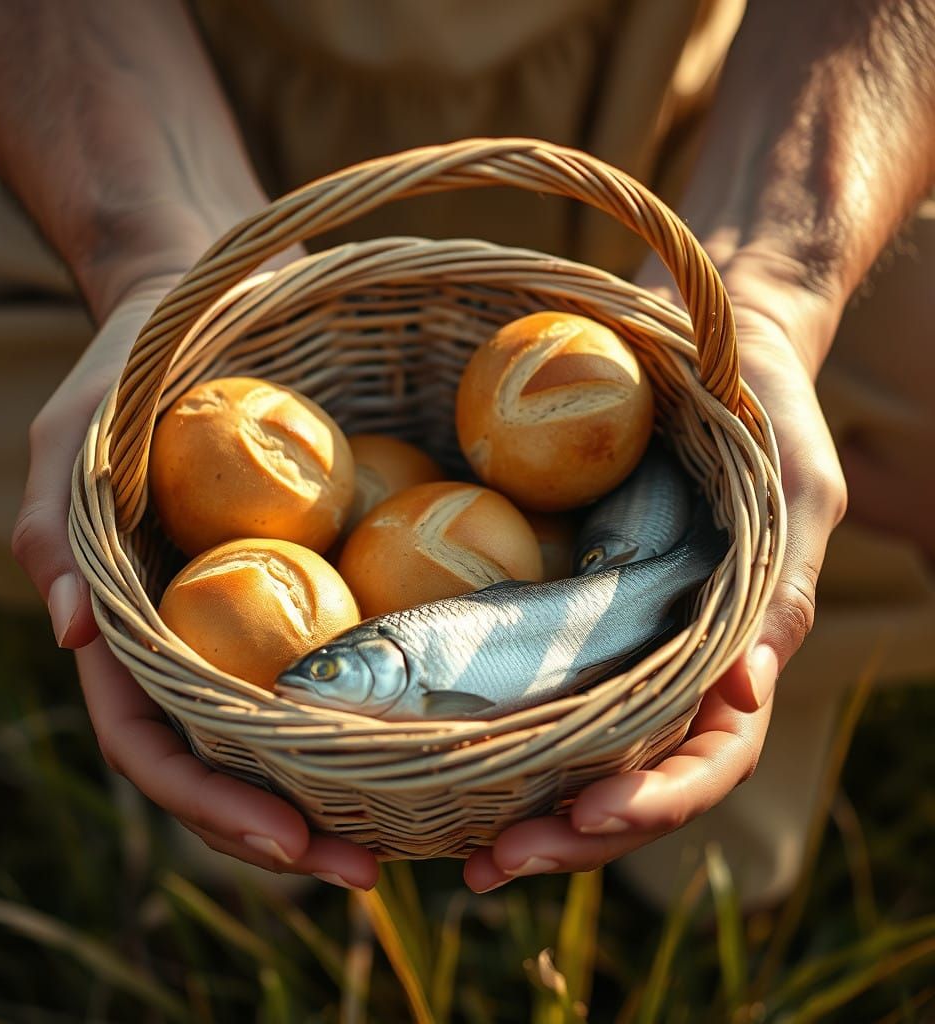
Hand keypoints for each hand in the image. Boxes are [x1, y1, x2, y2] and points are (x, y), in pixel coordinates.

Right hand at [11, 261, 378, 889]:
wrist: (203, 306)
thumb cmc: (126, 369)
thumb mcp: (75, 433)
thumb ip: (60, 527)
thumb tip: (69, 632)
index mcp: (128, 627)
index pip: (151, 742)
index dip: (212, 803)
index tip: (291, 844)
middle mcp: (195, 639)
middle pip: (228, 763)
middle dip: (287, 828)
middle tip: (371, 871)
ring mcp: (255, 617)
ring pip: (290, 730)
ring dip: (346, 791)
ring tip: (422, 835)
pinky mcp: (313, 580)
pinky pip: (346, 654)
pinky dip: (382, 706)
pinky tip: (444, 733)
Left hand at [464, 250, 846, 892]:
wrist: (705, 351)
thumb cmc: (763, 413)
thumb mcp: (795, 489)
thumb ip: (780, 584)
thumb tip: (747, 691)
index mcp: (732, 654)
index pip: (708, 757)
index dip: (654, 802)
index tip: (589, 816)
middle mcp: (665, 667)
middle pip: (627, 781)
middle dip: (569, 835)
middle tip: (491, 865)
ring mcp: (607, 646)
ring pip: (570, 756)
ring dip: (520, 812)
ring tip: (457, 852)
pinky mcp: (554, 613)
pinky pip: (523, 687)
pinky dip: (487, 738)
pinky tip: (430, 760)